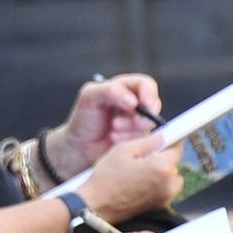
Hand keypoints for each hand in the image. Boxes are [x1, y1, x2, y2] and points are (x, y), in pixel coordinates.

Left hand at [43, 72, 162, 176]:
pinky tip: (115, 141)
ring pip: (148, 125)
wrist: (80, 147)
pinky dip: (129, 141)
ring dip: (130, 131)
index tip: (145, 105)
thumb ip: (110, 91)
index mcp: (125, 87)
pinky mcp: (139, 139)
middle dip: (137, 118)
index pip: (146, 85)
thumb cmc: (83, 119)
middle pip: (153, 106)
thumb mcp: (89, 97)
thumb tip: (133, 101)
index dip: (149, 94)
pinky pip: (145, 140)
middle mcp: (135, 103)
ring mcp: (139, 122)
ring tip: (112, 133)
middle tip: (116, 124)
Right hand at [80, 137, 185, 220]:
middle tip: (145, 158)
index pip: (177, 149)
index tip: (162, 141)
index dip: (169, 143)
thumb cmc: (107, 178)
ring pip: (172, 178)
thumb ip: (147, 142)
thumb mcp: (123, 150)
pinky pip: (167, 190)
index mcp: (162, 167)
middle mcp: (169, 184)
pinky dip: (159, 185)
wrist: (97, 206)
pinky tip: (141, 183)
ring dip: (163, 173)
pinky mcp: (160, 206)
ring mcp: (165, 197)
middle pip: (175, 164)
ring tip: (142, 172)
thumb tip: (162, 137)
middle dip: (163, 158)